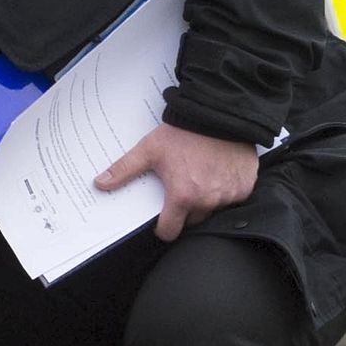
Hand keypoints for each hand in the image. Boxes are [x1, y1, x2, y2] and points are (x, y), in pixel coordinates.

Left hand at [95, 123, 257, 241]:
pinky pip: (233, 198)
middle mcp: (208, 201)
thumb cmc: (184, 133)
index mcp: (183, 197)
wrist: (219, 114)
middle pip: (192, 221)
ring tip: (199, 179)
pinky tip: (217, 174)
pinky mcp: (245, 187)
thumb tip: (99, 184)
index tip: (162, 218)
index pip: (169, 232)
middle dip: (184, 211)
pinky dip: (225, 191)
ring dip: (206, 201)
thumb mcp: (148, 150)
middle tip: (181, 189)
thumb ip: (124, 170)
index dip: (163, 227)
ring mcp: (230, 196)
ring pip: (213, 211)